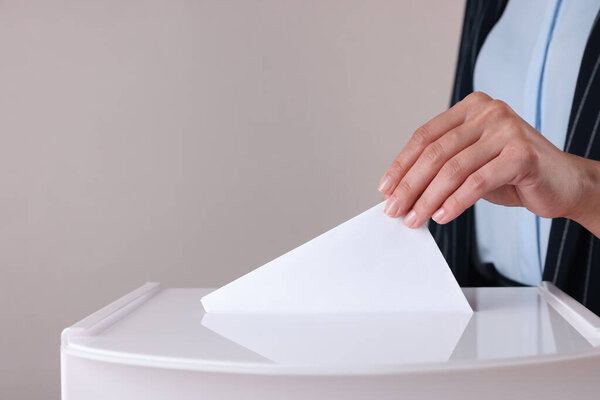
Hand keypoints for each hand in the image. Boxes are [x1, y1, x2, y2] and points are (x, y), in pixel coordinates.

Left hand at [378, 91, 599, 235]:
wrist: (563, 184)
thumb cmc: (512, 174)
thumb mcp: (471, 163)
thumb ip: (442, 167)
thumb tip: (401, 192)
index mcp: (471, 108)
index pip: (425, 136)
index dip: (401, 164)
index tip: (385, 188)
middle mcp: (488, 112)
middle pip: (435, 152)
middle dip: (409, 185)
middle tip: (394, 209)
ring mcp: (507, 130)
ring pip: (453, 169)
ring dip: (427, 199)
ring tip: (414, 219)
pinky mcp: (522, 154)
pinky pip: (477, 182)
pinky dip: (455, 202)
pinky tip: (441, 216)